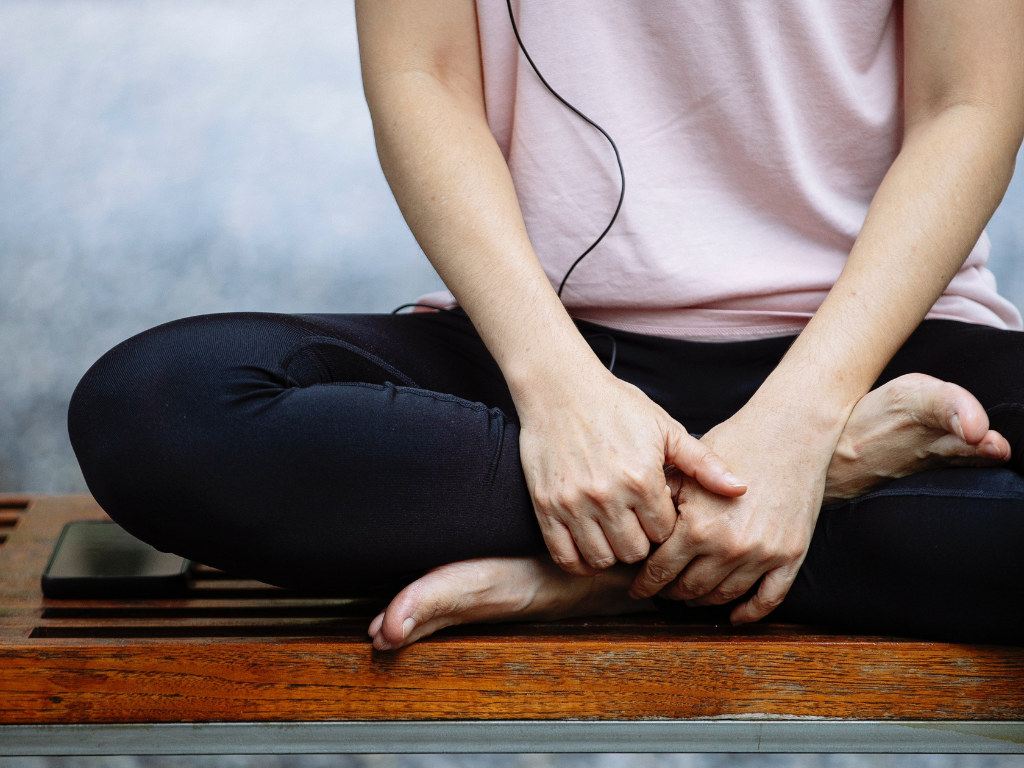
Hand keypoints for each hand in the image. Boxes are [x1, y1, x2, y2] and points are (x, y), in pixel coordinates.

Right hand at [518, 367, 746, 575]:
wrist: (559, 388)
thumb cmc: (615, 405)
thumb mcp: (664, 428)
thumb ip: (702, 463)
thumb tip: (740, 488)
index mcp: (642, 478)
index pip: (665, 534)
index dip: (665, 527)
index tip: (658, 513)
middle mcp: (607, 495)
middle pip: (635, 553)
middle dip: (641, 544)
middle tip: (637, 527)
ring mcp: (573, 503)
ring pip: (601, 559)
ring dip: (612, 553)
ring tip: (615, 534)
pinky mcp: (546, 506)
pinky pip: (565, 556)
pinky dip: (580, 561)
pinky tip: (590, 548)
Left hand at [629, 397, 840, 623]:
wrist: (791, 433)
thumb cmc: (737, 442)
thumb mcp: (688, 468)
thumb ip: (662, 499)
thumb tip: (635, 523)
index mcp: (696, 527)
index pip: (660, 571)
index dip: (645, 584)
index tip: (637, 589)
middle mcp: (727, 547)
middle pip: (690, 588)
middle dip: (670, 593)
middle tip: (662, 592)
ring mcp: (761, 555)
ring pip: (724, 596)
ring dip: (703, 601)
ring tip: (691, 597)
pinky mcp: (790, 556)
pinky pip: (768, 598)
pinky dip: (749, 612)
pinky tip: (735, 615)